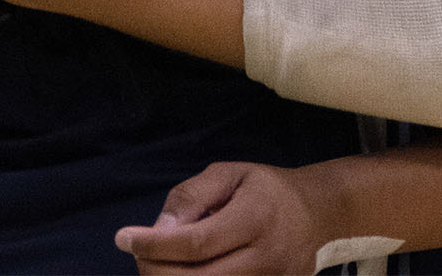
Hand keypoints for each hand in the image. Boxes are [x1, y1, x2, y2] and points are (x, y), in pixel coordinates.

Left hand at [117, 162, 340, 274]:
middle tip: (139, 253)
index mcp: (255, 218)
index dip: (154, 245)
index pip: (196, 243)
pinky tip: (182, 272)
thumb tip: (158, 229)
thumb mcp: (230, 174)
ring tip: (159, 263)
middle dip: (156, 271)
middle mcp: (265, 259)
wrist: (318, 216)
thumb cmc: (267, 191)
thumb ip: (192, 196)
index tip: (124, 238)